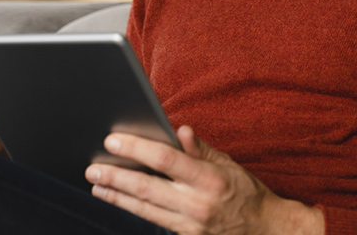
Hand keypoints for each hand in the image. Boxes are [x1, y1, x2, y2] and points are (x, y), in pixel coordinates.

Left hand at [85, 126, 323, 234]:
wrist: (263, 228)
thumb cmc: (246, 192)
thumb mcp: (229, 165)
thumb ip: (200, 150)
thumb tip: (179, 131)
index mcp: (210, 179)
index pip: (166, 159)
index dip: (137, 148)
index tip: (114, 140)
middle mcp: (198, 203)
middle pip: (146, 187)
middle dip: (115, 176)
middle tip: (93, 167)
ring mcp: (190, 224)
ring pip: (143, 208)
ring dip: (116, 195)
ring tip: (97, 183)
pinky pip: (153, 220)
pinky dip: (132, 209)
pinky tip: (118, 199)